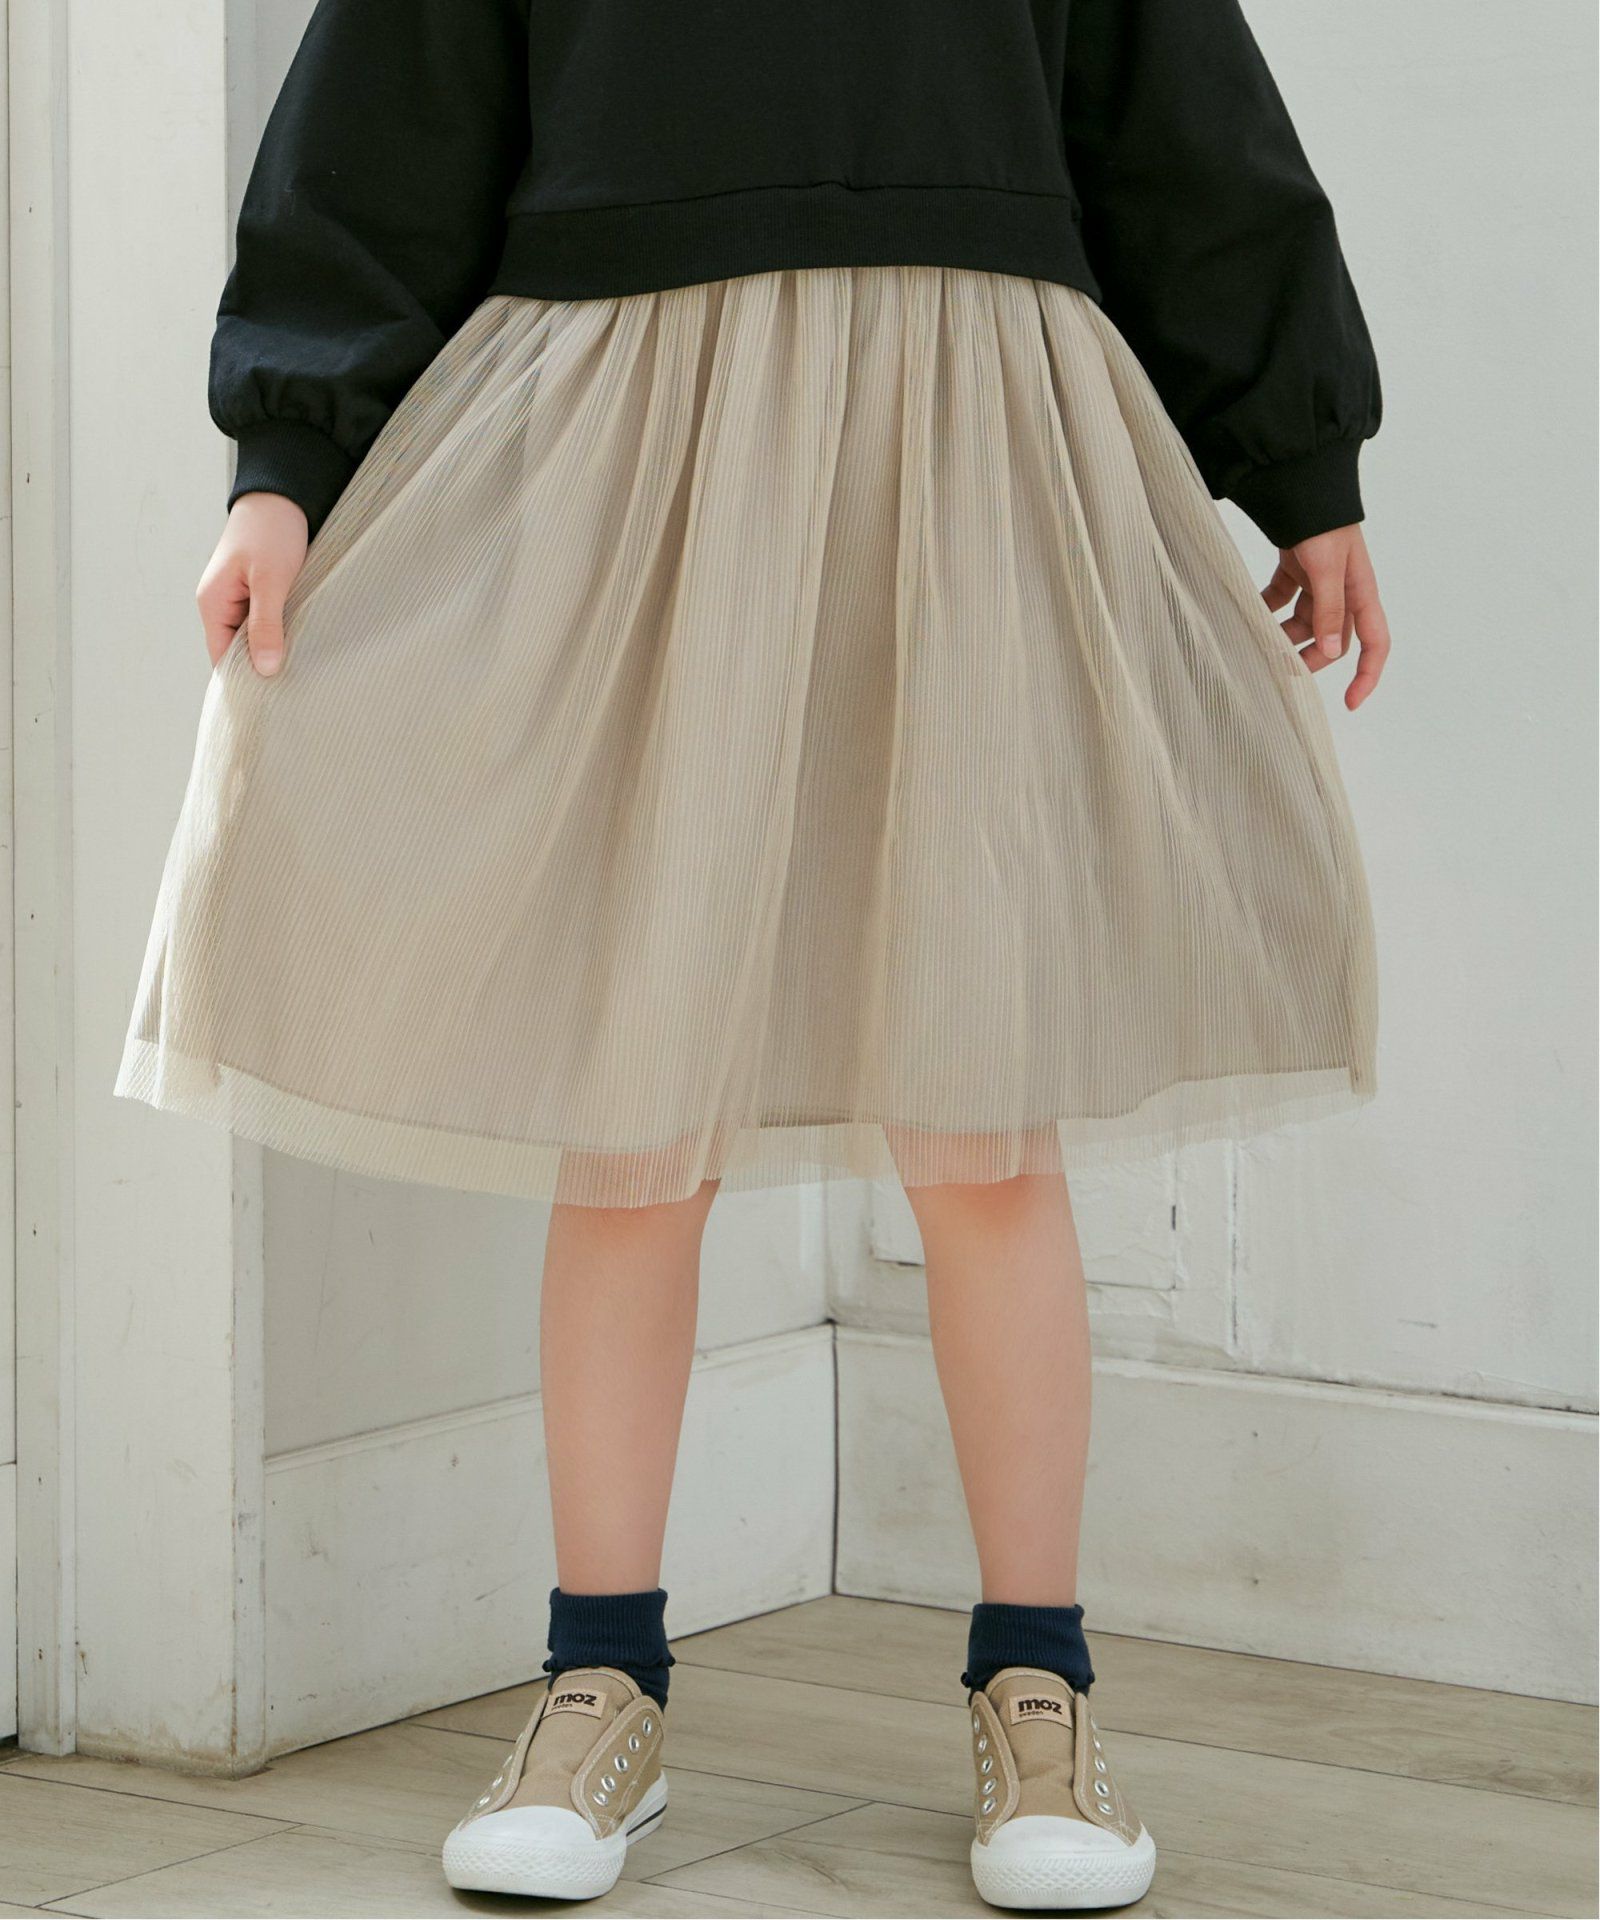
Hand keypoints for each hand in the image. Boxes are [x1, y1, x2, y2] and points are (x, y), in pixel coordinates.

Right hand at [195, 492, 308, 676]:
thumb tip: (264, 670)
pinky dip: (282, 633)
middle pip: (237, 652)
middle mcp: (221, 604)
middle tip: (294, 693)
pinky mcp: (259, 592)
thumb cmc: (272, 532)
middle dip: (261, 668)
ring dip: (275, 650)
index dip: (244, 680)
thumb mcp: (271, 581)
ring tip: (302, 672)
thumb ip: (266, 625)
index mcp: (213, 603)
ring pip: (254, 638)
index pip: (221, 658)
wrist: (282, 495)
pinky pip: (266, 623)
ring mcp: (239, 599)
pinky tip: (302, 644)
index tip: (271, 702)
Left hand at [1262, 524, 1390, 710]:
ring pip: (1304, 623)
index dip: (1367, 675)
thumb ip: (1329, 611)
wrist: (1302, 481)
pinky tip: (1249, 614)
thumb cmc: (1322, 522)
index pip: (1375, 643)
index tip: (1349, 703)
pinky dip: (1268, 609)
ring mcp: (1320, 580)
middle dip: (1309, 657)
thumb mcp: (1326, 568)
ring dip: (1283, 636)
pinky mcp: (1297, 568)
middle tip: (1278, 669)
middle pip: (1332, 639)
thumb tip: (1331, 653)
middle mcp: (1344, 589)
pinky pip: (1283, 599)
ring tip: (1257, 643)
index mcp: (1361, 591)